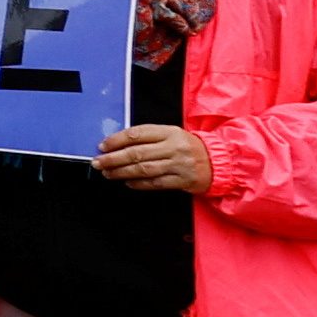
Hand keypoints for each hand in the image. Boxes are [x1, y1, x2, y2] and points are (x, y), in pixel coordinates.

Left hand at [94, 122, 216, 197]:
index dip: (116, 140)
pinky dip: (139, 184)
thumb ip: (149, 137)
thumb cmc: (188, 147)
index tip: (102, 146)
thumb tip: (117, 144)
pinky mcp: (182, 180)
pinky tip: (127, 182)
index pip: (138, 134)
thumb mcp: (172, 134)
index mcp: (169, 132)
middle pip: (137, 153)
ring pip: (144, 169)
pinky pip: (155, 183)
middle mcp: (173, 147)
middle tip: (98, 162)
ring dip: (122, 172)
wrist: (219, 161)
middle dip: (113, 159)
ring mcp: (178, 165)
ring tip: (108, 173)